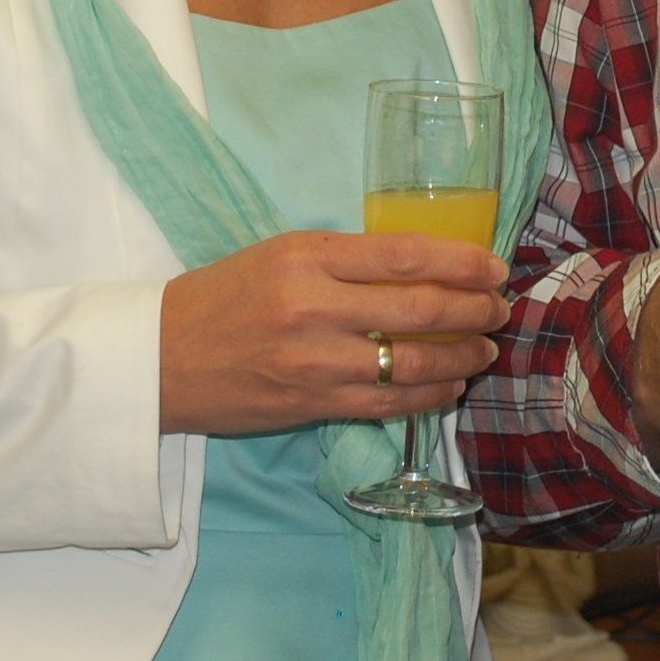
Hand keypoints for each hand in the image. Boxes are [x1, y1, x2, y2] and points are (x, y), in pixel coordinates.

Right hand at [160, 230, 509, 436]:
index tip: (493, 265)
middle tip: (499, 307)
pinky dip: (429, 396)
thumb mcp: (278, 254)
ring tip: (484, 349)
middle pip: (418, 309)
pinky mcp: (312, 406)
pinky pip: (388, 405)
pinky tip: (451, 386)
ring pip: (411, 363)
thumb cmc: (223, 296)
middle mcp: (313, 308)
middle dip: (473, 310)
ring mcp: (315, 363)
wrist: (160, 359)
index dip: (459, 261)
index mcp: (305, 258)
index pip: (403, 254)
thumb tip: (421, 265)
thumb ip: (344, 259)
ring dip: (461, 357)